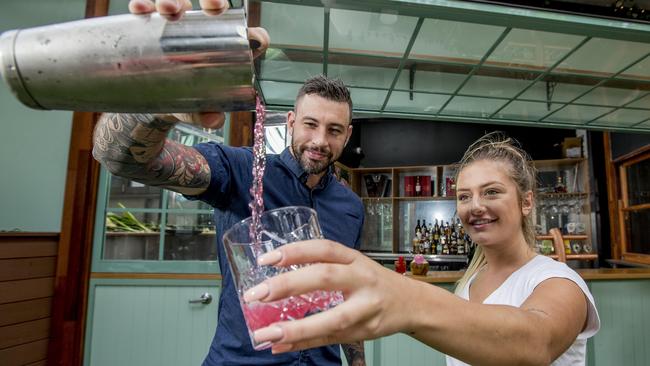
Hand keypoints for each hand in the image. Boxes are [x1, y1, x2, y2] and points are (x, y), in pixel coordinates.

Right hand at [128, 0, 269, 127]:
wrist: (157, 103)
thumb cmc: (187, 98)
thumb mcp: (199, 106)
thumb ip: (210, 113)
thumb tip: (214, 120)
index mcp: (213, 38)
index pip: (221, 14)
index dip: (220, 6)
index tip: (221, 11)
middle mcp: (191, 26)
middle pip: (198, 3)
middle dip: (204, 0)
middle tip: (206, 8)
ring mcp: (168, 24)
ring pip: (171, 2)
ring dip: (170, 0)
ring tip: (167, 10)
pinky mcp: (145, 27)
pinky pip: (142, 9)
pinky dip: (140, 5)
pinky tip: (139, 9)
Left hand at [243, 240, 411, 353]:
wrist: (412, 304)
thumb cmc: (373, 282)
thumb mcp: (352, 266)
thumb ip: (320, 270)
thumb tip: (274, 287)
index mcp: (354, 258)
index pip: (323, 249)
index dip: (294, 251)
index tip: (266, 260)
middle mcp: (362, 279)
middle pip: (325, 277)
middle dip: (288, 285)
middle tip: (258, 294)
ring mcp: (366, 307)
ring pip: (332, 318)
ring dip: (296, 328)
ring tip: (266, 333)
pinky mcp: (366, 331)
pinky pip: (331, 339)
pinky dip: (304, 343)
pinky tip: (281, 345)